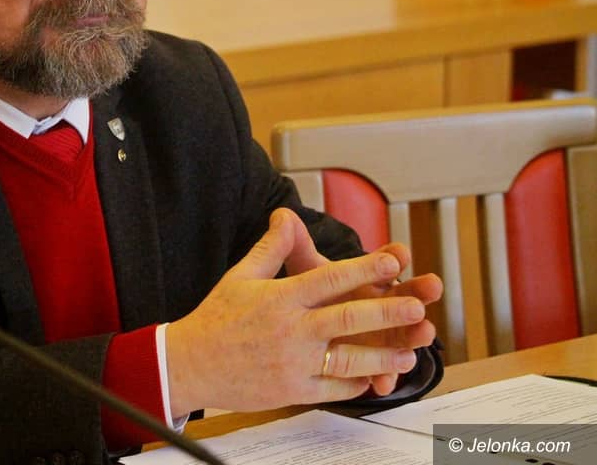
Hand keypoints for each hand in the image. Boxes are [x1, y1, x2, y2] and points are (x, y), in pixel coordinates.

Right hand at [165, 209, 429, 415]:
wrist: (190, 363)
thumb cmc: (215, 318)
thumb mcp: (241, 276)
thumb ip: (272, 248)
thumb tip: (285, 216)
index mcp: (279, 298)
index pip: (329, 279)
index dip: (364, 269)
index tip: (391, 263)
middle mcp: (289, 330)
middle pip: (347, 318)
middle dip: (387, 312)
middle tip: (416, 306)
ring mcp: (293, 363)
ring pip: (348, 359)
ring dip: (382, 356)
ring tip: (408, 352)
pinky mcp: (292, 391)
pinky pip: (333, 389)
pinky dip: (357, 384)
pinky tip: (374, 378)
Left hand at [281, 208, 442, 394]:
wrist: (298, 331)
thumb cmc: (309, 294)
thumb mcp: (302, 271)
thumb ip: (295, 246)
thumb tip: (282, 215)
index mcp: (368, 277)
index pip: (386, 261)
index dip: (394, 256)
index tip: (399, 252)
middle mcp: (381, 303)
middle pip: (405, 295)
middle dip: (419, 290)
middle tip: (431, 285)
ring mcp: (382, 334)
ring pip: (403, 334)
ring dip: (414, 333)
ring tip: (424, 331)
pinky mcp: (374, 362)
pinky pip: (382, 371)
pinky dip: (385, 375)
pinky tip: (383, 382)